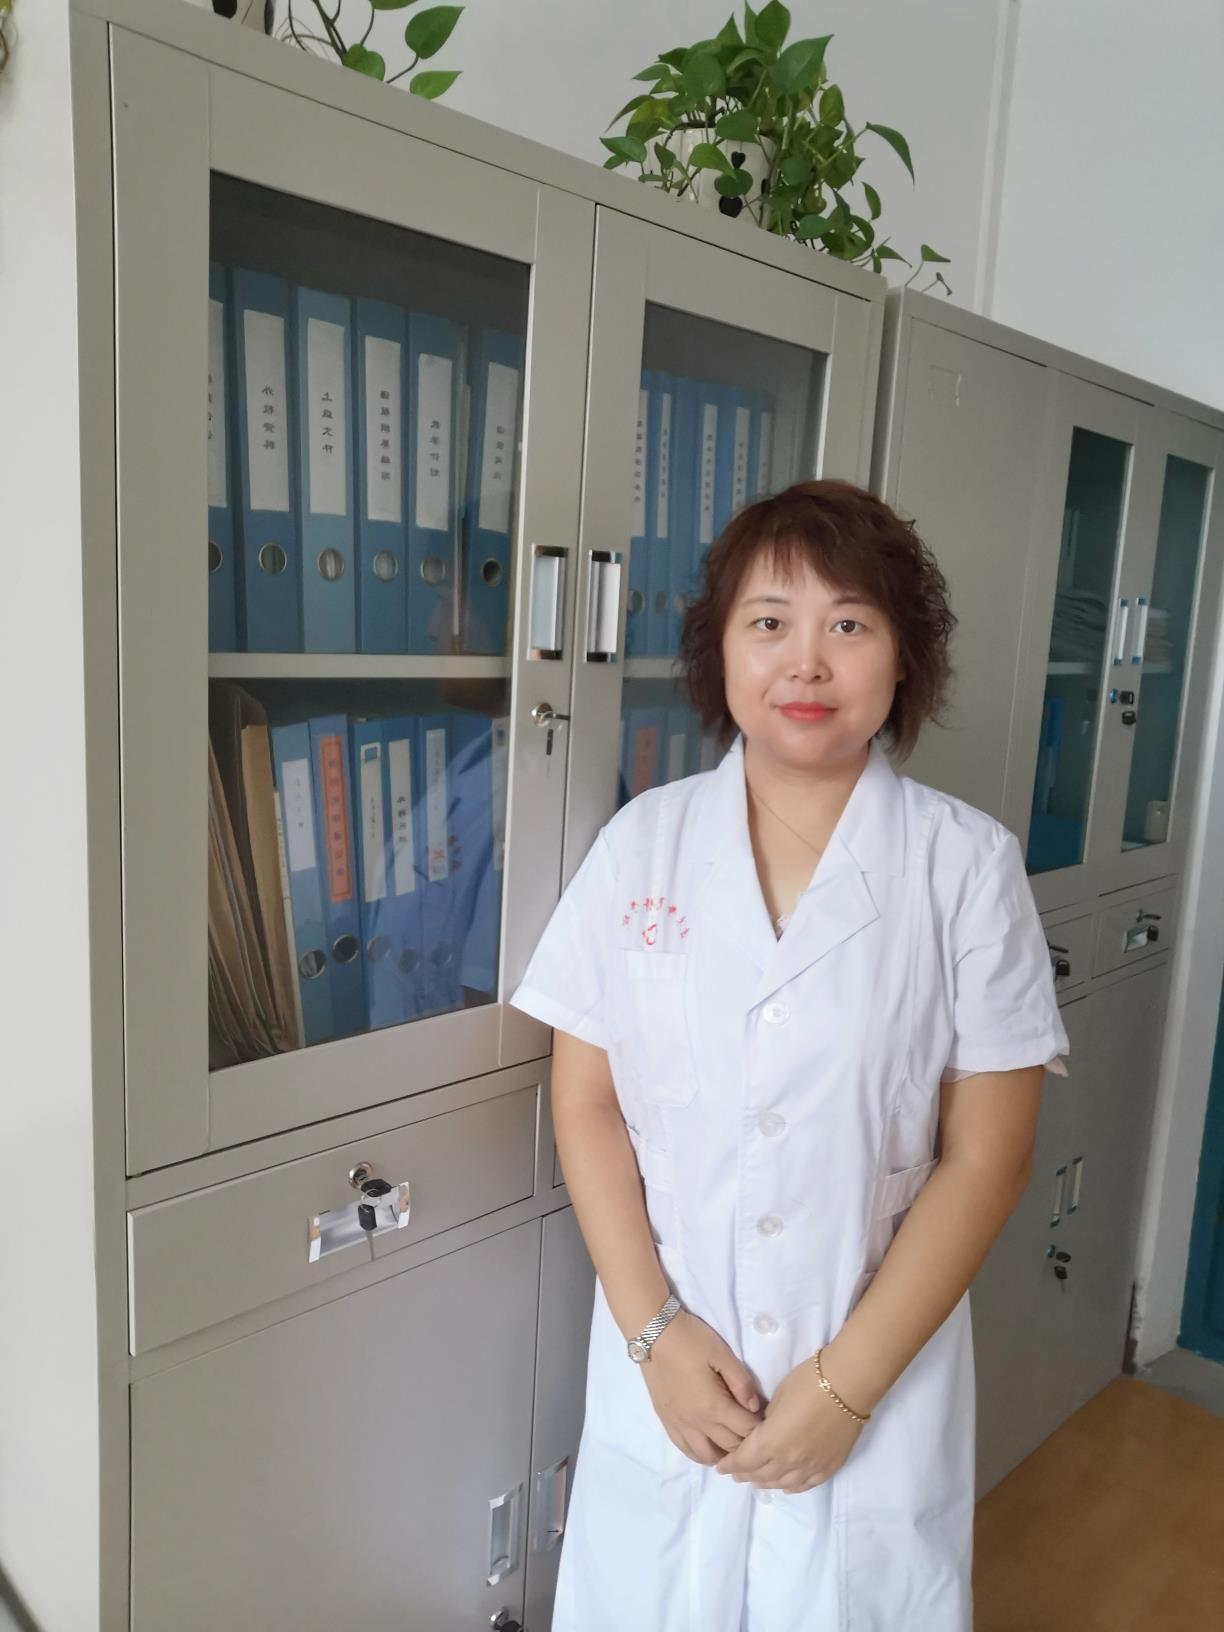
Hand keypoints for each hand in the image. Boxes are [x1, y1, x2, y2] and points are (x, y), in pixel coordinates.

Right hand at [639, 1310, 764, 1465]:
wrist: (654, 1334)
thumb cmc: (691, 1341)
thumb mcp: (722, 1355)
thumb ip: (742, 1382)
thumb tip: (755, 1407)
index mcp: (714, 1406)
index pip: (746, 1431)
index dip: (761, 1429)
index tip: (768, 1421)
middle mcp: (697, 1423)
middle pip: (730, 1448)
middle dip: (747, 1443)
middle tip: (755, 1431)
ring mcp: (680, 1425)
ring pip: (707, 1457)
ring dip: (724, 1455)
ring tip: (733, 1443)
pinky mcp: (667, 1422)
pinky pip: (686, 1451)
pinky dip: (701, 1455)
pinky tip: (709, 1446)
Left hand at [713, 1353, 865, 1492]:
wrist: (848, 1385)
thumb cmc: (808, 1382)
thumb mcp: (778, 1397)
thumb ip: (767, 1420)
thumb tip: (764, 1429)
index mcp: (771, 1442)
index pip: (744, 1460)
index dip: (730, 1465)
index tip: (721, 1466)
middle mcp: (788, 1461)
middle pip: (761, 1475)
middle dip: (745, 1475)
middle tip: (735, 1473)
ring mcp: (810, 1467)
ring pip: (782, 1484)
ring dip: (766, 1483)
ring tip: (757, 1481)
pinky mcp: (829, 1467)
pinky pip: (806, 1485)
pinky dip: (791, 1487)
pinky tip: (785, 1486)